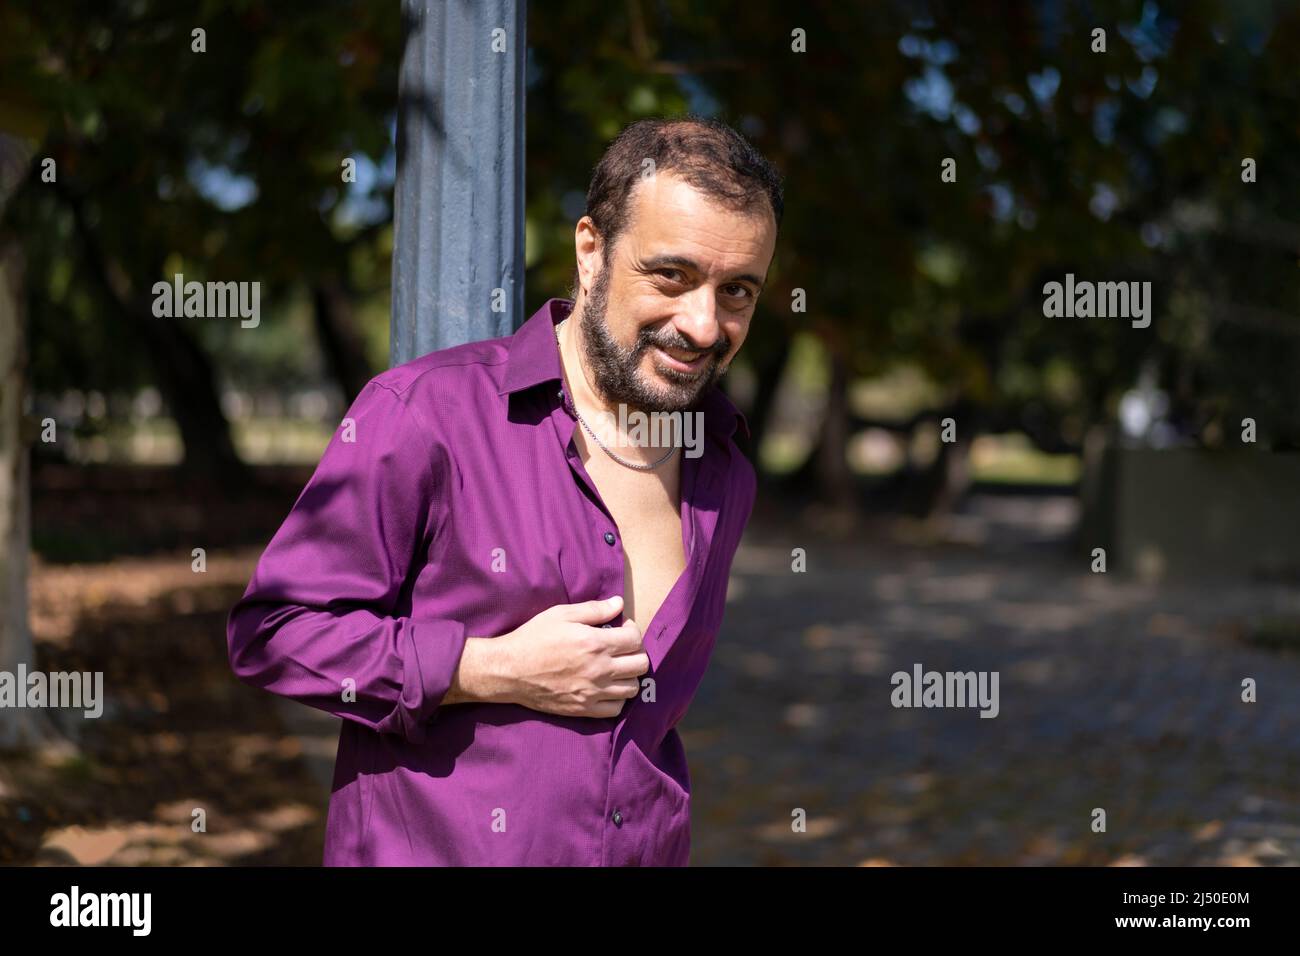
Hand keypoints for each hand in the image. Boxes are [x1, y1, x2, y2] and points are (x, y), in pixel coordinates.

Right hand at [496, 595, 647, 717]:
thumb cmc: (533, 638)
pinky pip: (616, 709)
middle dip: (636, 653)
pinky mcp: (584, 709)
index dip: (632, 630)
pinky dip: (617, 698)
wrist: (510, 670)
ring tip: (616, 668)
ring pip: (632, 688)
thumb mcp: (561, 614)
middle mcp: (599, 669)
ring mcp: (593, 692)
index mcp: (595, 643)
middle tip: (622, 648)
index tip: (622, 628)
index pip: (635, 640)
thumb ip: (594, 609)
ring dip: (629, 676)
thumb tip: (619, 603)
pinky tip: (607, 688)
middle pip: (641, 665)